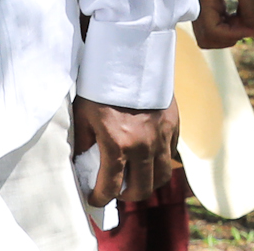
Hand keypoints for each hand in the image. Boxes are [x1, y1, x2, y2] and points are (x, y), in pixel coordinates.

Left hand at [70, 95, 177, 210]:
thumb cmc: (100, 84)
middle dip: (126, 195)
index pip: (110, 187)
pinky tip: (148, 155)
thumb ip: (82, 143)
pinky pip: (171, 154)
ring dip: (148, 183)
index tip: (94, 198)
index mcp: (117, 144)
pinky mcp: (173, 124)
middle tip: (116, 190)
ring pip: (162, 176)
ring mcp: (161, 135)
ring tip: (136, 177)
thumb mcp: (83, 114)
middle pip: (141, 189)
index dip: (99, 198)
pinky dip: (160, 161)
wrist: (130, 54)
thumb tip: (80, 164)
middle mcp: (143, 145)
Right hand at [191, 0, 253, 48]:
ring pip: (211, 34)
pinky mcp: (206, 4)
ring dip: (231, 31)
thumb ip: (253, 10)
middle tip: (248, 22)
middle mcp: (195, 4)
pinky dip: (230, 24)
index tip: (253, 27)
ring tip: (246, 16)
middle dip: (230, 36)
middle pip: (208, 38)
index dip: (234, 34)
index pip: (212, 32)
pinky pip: (215, 24)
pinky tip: (241, 13)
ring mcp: (199, 5)